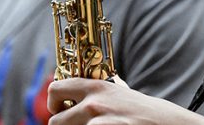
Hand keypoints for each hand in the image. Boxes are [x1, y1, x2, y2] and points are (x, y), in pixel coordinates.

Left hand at [47, 77, 203, 124]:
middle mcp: (94, 104)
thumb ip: (109, 88)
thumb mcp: (126, 94)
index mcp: (97, 88)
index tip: (61, 110)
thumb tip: (100, 82)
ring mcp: (99, 124)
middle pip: (55, 121)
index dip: (54, 102)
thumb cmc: (149, 113)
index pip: (55, 88)